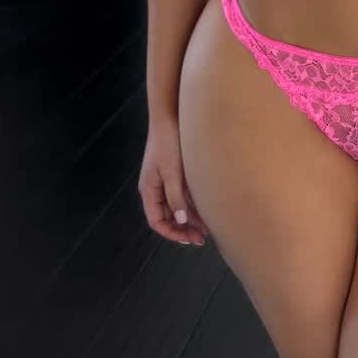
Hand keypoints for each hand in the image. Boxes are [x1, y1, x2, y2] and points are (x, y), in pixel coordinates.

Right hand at [138, 120, 208, 245]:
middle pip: (167, 216)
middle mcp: (156, 188)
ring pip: (176, 207)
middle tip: (202, 238)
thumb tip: (182, 221)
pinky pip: (182, 195)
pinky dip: (192, 205)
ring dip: (190, 219)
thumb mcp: (172, 173)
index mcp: (149, 190)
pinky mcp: (175, 173)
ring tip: (207, 228)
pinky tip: (206, 210)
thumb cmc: (168, 144)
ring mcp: (165, 180)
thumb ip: (176, 198)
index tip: (189, 239)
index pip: (156, 221)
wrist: (171, 117)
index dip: (172, 233)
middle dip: (183, 229)